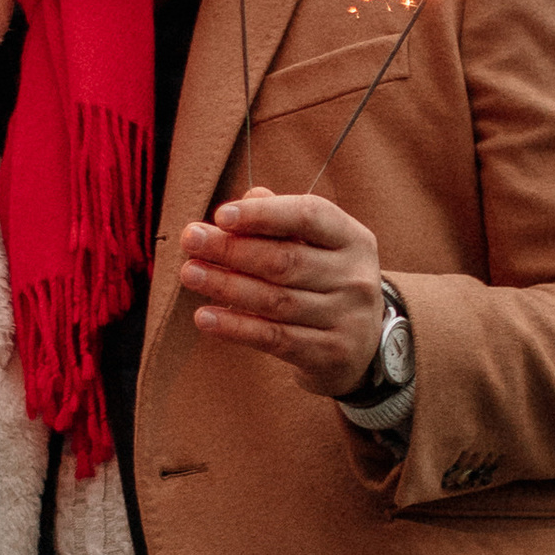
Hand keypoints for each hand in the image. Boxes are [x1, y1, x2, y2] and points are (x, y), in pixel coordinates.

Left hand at [178, 193, 385, 397]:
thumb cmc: (326, 283)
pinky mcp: (330, 354)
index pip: (311, 216)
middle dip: (232, 249)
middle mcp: (356, 278)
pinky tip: (205, 317)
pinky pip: (274, 338)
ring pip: (276, 300)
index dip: (265, 214)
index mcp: (354, 240)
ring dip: (227, 285)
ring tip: (191, 274)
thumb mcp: (317, 248)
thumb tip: (247, 200)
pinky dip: (236, 327)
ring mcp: (346, 319)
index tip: (221, 215)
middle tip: (191, 241)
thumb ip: (282, 222)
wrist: (364, 346)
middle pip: (286, 260)